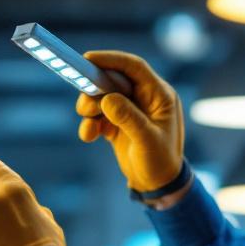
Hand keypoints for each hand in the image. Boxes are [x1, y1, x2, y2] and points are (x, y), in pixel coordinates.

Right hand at [75, 51, 185, 196]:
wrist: (157, 186)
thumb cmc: (160, 162)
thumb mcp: (147, 140)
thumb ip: (129, 118)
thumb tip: (107, 99)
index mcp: (159, 95)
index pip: (134, 67)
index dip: (111, 60)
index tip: (87, 59)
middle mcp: (144, 97)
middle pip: (113, 79)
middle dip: (94, 89)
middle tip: (84, 105)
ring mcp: (130, 109)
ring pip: (102, 96)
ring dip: (89, 108)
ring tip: (89, 126)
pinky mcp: (117, 121)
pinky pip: (98, 114)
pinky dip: (90, 123)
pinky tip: (89, 136)